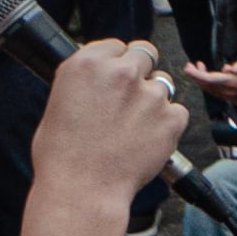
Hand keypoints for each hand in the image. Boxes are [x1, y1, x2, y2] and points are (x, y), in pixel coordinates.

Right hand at [35, 35, 188, 204]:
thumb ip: (86, 82)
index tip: (115, 77)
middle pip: (145, 54)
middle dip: (140, 71)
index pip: (116, 45)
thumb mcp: (58, 103)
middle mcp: (121, 72)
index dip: (116, 62)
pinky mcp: (172, 117)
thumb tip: (100, 76)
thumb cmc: (62, 155)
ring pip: (163, 84)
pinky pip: (178, 111)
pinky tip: (147, 140)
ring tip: (134, 127)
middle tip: (131, 97)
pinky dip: (168, 123)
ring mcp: (150, 94)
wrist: (82, 190)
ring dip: (153, 99)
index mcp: (87, 63)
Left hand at [182, 33, 236, 103]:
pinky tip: (208, 75)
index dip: (196, 74)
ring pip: (209, 88)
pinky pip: (214, 90)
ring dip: (201, 78)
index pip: (208, 79)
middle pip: (205, 84)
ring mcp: (228, 94)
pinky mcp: (230, 96)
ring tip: (199, 67)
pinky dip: (208, 82)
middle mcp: (227, 90)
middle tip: (189, 66)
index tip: (188, 67)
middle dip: (195, 75)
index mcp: (231, 82)